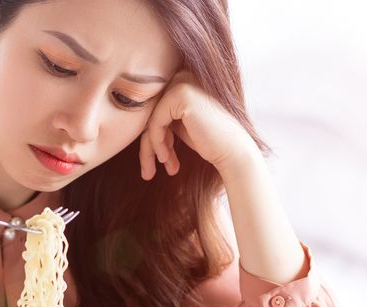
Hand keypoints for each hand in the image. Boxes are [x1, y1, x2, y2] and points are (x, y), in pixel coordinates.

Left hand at [138, 70, 259, 180]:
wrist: (234, 152)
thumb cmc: (209, 142)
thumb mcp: (179, 125)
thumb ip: (159, 116)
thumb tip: (132, 119)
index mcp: (182, 79)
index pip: (154, 108)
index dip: (152, 136)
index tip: (159, 160)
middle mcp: (182, 74)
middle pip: (149, 112)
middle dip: (148, 145)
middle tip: (148, 173)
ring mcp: (183, 82)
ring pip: (149, 119)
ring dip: (149, 149)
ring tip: (152, 171)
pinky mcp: (181, 95)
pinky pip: (155, 122)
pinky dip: (156, 144)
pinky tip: (165, 159)